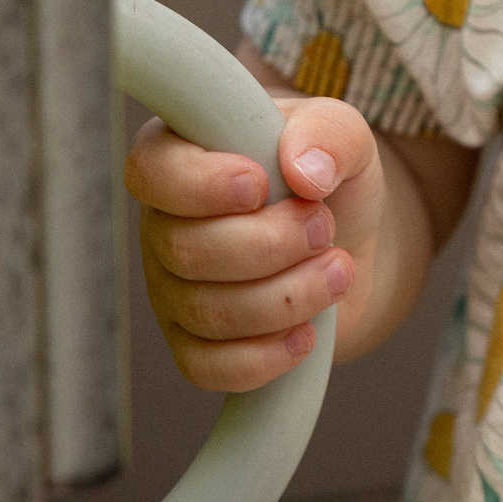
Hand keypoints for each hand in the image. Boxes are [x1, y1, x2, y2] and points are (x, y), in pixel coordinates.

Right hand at [126, 81, 384, 392]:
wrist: (351, 243)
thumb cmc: (329, 177)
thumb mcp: (344, 135)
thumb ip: (329, 133)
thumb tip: (304, 169)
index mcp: (181, 157)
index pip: (152, 171)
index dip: (199, 185)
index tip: (260, 184)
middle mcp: (164, 225)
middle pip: (185, 250)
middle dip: (270, 243)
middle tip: (324, 225)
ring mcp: (173, 290)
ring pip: (207, 311)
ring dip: (288, 295)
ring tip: (338, 268)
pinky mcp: (195, 346)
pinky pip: (209, 368)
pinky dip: (267, 354)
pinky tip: (309, 330)